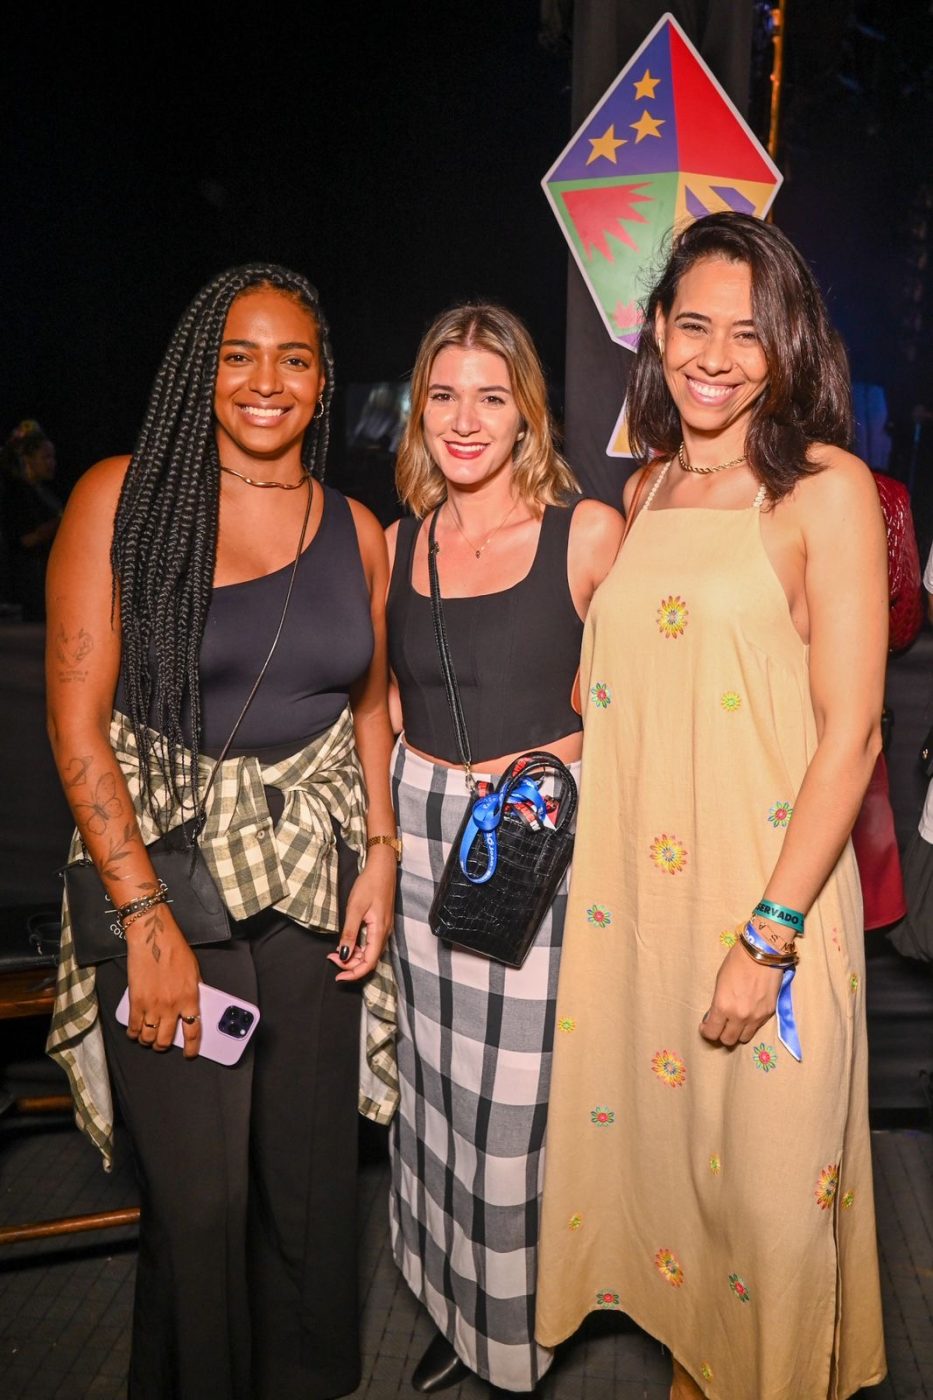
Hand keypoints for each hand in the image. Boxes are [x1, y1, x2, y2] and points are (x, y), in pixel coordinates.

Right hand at [124, 907, 202, 1056]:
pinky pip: (133, 1026)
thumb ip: (193, 992)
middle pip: (166, 1039)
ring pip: (148, 1037)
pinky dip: (133, 1033)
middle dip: (163, 1045)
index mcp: (190, 999)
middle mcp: (172, 1006)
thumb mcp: (194, 973)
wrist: (153, 938)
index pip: (193, 1031)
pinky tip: (134, 1032)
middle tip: (162, 1044)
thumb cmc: (175, 950)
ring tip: (148, 1038)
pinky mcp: (136, 1001)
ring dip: (148, 1041)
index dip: (192, 1047)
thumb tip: (192, 1008)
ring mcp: (152, 1006)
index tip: (190, 1054)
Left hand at [326, 846, 395, 980]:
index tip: (338, 977)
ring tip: (335, 951)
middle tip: (330, 958)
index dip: (353, 973)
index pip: (369, 963)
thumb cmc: (370, 884)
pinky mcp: (380, 924)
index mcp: (380, 932)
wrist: (382, 867)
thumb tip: (343, 954)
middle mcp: (384, 934)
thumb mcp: (355, 908)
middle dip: (349, 965)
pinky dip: (357, 947)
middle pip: (369, 960)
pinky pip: (370, 944)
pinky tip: (346, 942)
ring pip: (369, 952)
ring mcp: (383, 929)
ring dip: (352, 956)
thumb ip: (349, 933)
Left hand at [699, 940, 780, 1046]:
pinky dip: (750, 1025)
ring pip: (744, 1039)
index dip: (706, 1031)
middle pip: (728, 1040)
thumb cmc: (737, 962)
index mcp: (723, 1007)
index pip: (712, 1032)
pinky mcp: (769, 1013)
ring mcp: (756, 1017)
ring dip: (737, 1032)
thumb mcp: (720, 983)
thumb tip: (717, 1016)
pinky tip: (747, 1014)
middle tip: (720, 1025)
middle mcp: (739, 1016)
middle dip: (721, 1034)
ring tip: (735, 1022)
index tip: (705, 1026)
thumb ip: (718, 1003)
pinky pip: (756, 1028)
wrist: (762, 953)